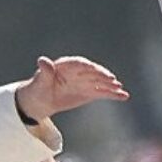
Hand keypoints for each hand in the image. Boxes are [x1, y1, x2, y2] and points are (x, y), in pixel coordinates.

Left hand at [15, 56, 129, 120]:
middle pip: (92, 72)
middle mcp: (79, 72)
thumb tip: (42, 60)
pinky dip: (113, 94)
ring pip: (100, 82)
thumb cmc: (37, 89)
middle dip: (101, 75)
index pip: (78, 63)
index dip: (86, 66)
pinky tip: (124, 96)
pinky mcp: (89, 93)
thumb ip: (44, 71)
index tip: (93, 68)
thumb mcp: (39, 81)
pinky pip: (103, 93)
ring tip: (119, 88)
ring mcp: (86, 82)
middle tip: (111, 79)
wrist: (40, 101)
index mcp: (66, 65)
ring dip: (110, 85)